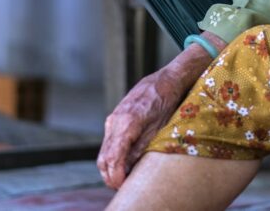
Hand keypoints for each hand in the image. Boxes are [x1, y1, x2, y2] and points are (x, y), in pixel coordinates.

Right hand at [96, 67, 188, 189]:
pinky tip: (123, 164)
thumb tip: (127, 170)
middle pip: (104, 158)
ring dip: (110, 168)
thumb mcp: (157, 129)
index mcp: (127, 123)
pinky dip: (112, 157)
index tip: (123, 186)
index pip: (113, 158)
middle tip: (123, 187)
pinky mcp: (113, 120)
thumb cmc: (165, 104)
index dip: (116, 176)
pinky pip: (108, 143)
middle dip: (110, 176)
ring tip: (124, 179)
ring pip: (104, 152)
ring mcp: (111, 120)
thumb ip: (140, 149)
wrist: (164, 81)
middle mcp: (114, 121)